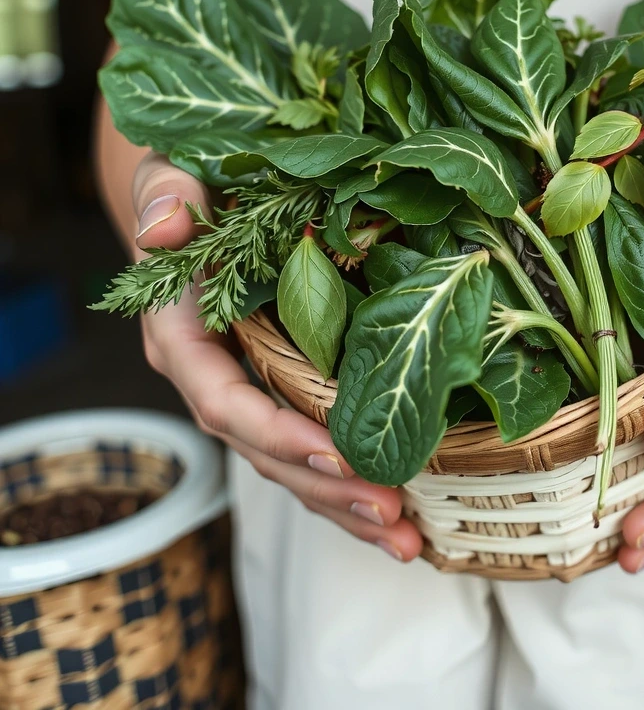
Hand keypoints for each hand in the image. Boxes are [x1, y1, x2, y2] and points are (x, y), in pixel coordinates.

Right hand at [131, 153, 421, 562]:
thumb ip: (165, 197)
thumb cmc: (189, 187)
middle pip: (265, 452)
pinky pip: (312, 445)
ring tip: (408, 539)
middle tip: (394, 517)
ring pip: (291, 465)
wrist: (199, 202)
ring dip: (345, 506)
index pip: (224, 401)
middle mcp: (213, 379)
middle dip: (327, 489)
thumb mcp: (170, 176)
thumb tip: (163, 229)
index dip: (276, 433)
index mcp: (184, 338)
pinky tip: (401, 511)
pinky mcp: (281, 390)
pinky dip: (350, 481)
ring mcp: (249, 390)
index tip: (336, 455)